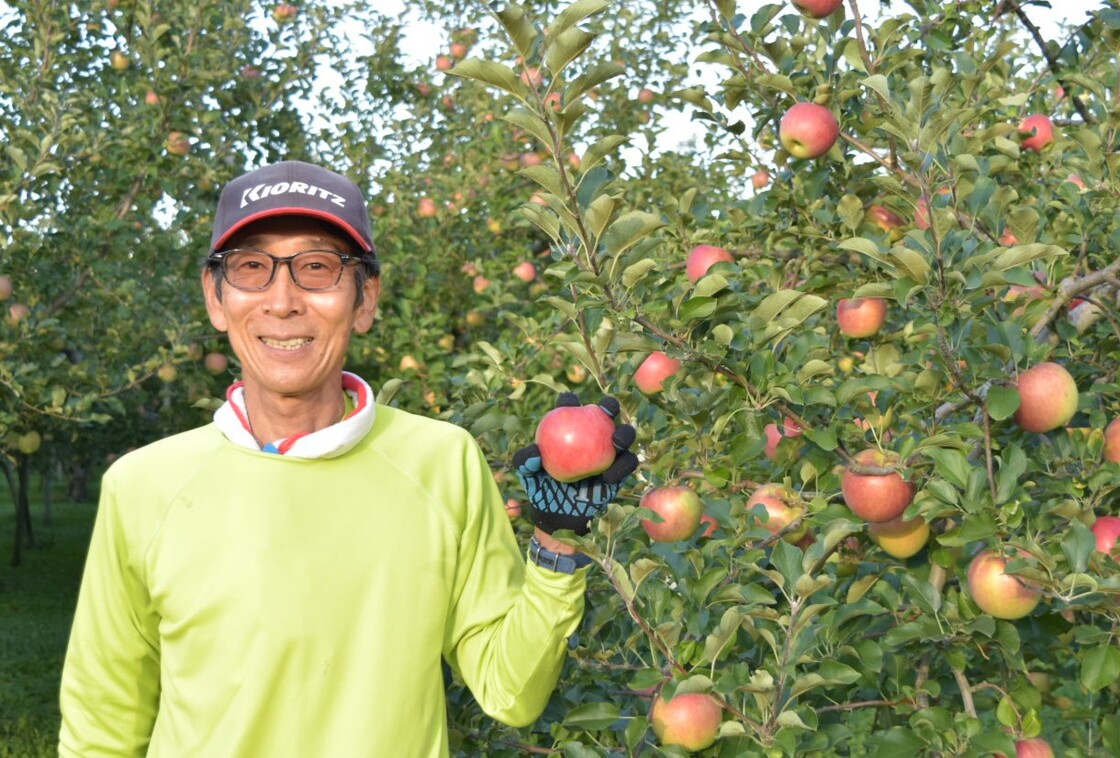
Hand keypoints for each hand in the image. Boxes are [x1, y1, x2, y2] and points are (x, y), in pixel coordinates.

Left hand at [513, 393, 637, 534]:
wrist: (559, 512)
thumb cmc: (541, 486)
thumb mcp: (527, 473)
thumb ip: (525, 461)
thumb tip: (534, 452)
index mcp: (570, 426)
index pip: (571, 407)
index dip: (570, 401)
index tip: (568, 405)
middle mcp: (593, 433)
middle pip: (606, 412)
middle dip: (609, 405)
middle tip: (605, 412)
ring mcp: (610, 449)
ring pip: (624, 434)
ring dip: (624, 434)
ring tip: (616, 442)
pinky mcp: (621, 468)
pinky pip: (627, 463)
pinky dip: (621, 468)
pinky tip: (609, 476)